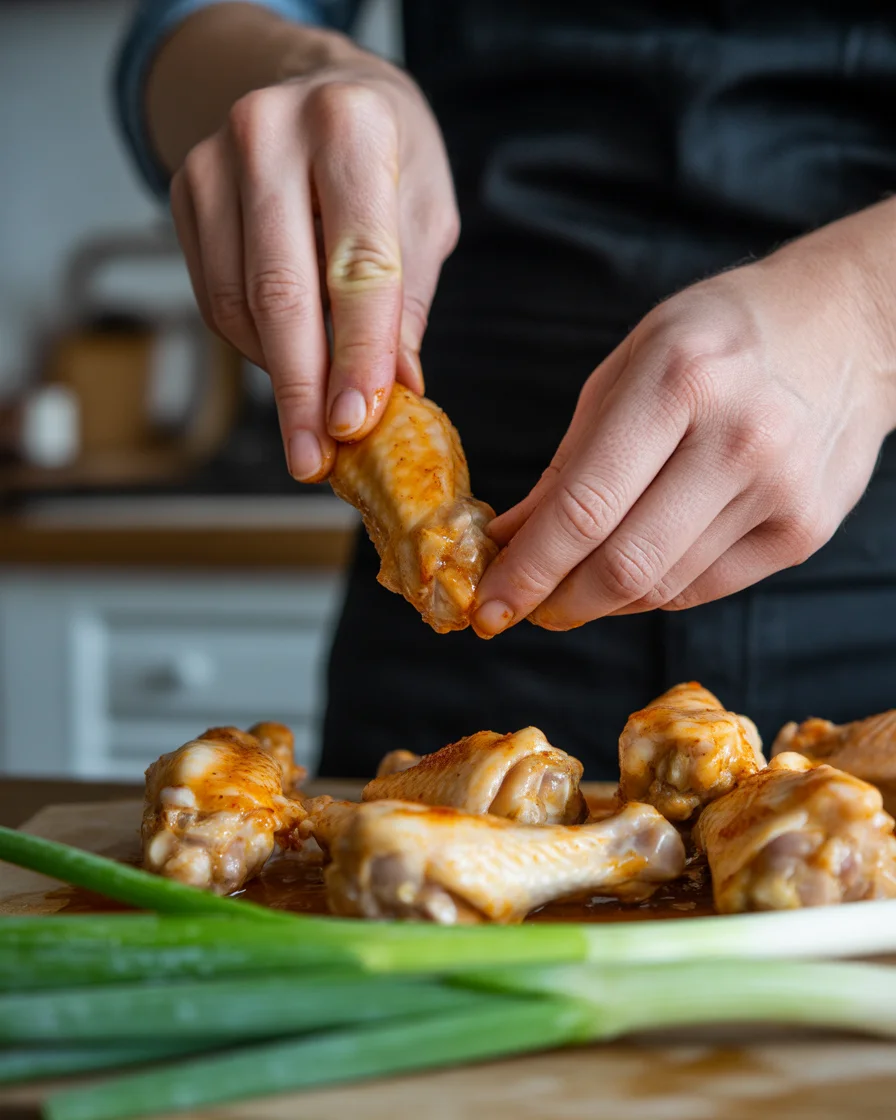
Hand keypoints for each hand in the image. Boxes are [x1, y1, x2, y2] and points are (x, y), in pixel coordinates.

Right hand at [169, 45, 457, 480]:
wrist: (315, 86)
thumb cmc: (386, 151)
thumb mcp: (425, 210)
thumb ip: (408, 298)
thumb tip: (395, 388)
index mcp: (351, 126)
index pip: (357, 265)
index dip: (357, 353)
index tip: (356, 422)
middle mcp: (271, 134)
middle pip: (283, 291)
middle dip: (301, 389)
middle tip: (313, 458)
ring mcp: (215, 161)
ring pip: (240, 302)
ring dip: (279, 375)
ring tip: (312, 418)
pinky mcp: (184, 191)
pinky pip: (214, 297)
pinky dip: (254, 345)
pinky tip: (287, 361)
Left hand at [473, 210, 895, 635]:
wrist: (846, 326)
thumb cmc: (718, 339)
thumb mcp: (628, 369)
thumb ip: (568, 461)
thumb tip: (508, 539)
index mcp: (678, 382)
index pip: (585, 506)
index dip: (528, 569)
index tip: (489, 604)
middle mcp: (738, 438)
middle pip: (625, 564)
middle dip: (559, 602)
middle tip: (524, 608)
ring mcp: (780, 490)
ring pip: (662, 588)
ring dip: (602, 600)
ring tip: (573, 583)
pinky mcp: (805, 531)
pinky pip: (704, 588)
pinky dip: (654, 592)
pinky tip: (634, 569)